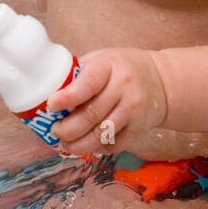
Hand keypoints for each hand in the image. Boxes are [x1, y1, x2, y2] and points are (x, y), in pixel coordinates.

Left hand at [46, 48, 167, 158]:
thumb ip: (78, 75)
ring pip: (100, 134)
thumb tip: (45, 93)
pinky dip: (97, 148)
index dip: (67, 98)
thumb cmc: (121, 69)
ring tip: (65, 144)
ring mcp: (133, 110)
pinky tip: (88, 145)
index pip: (87, 84)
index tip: (51, 106)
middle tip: (55, 131)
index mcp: (109, 66)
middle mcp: (124, 87)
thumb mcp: (101, 60)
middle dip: (67, 129)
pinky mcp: (140, 129)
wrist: (162, 82)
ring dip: (78, 145)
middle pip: (90, 116)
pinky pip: (113, 145)